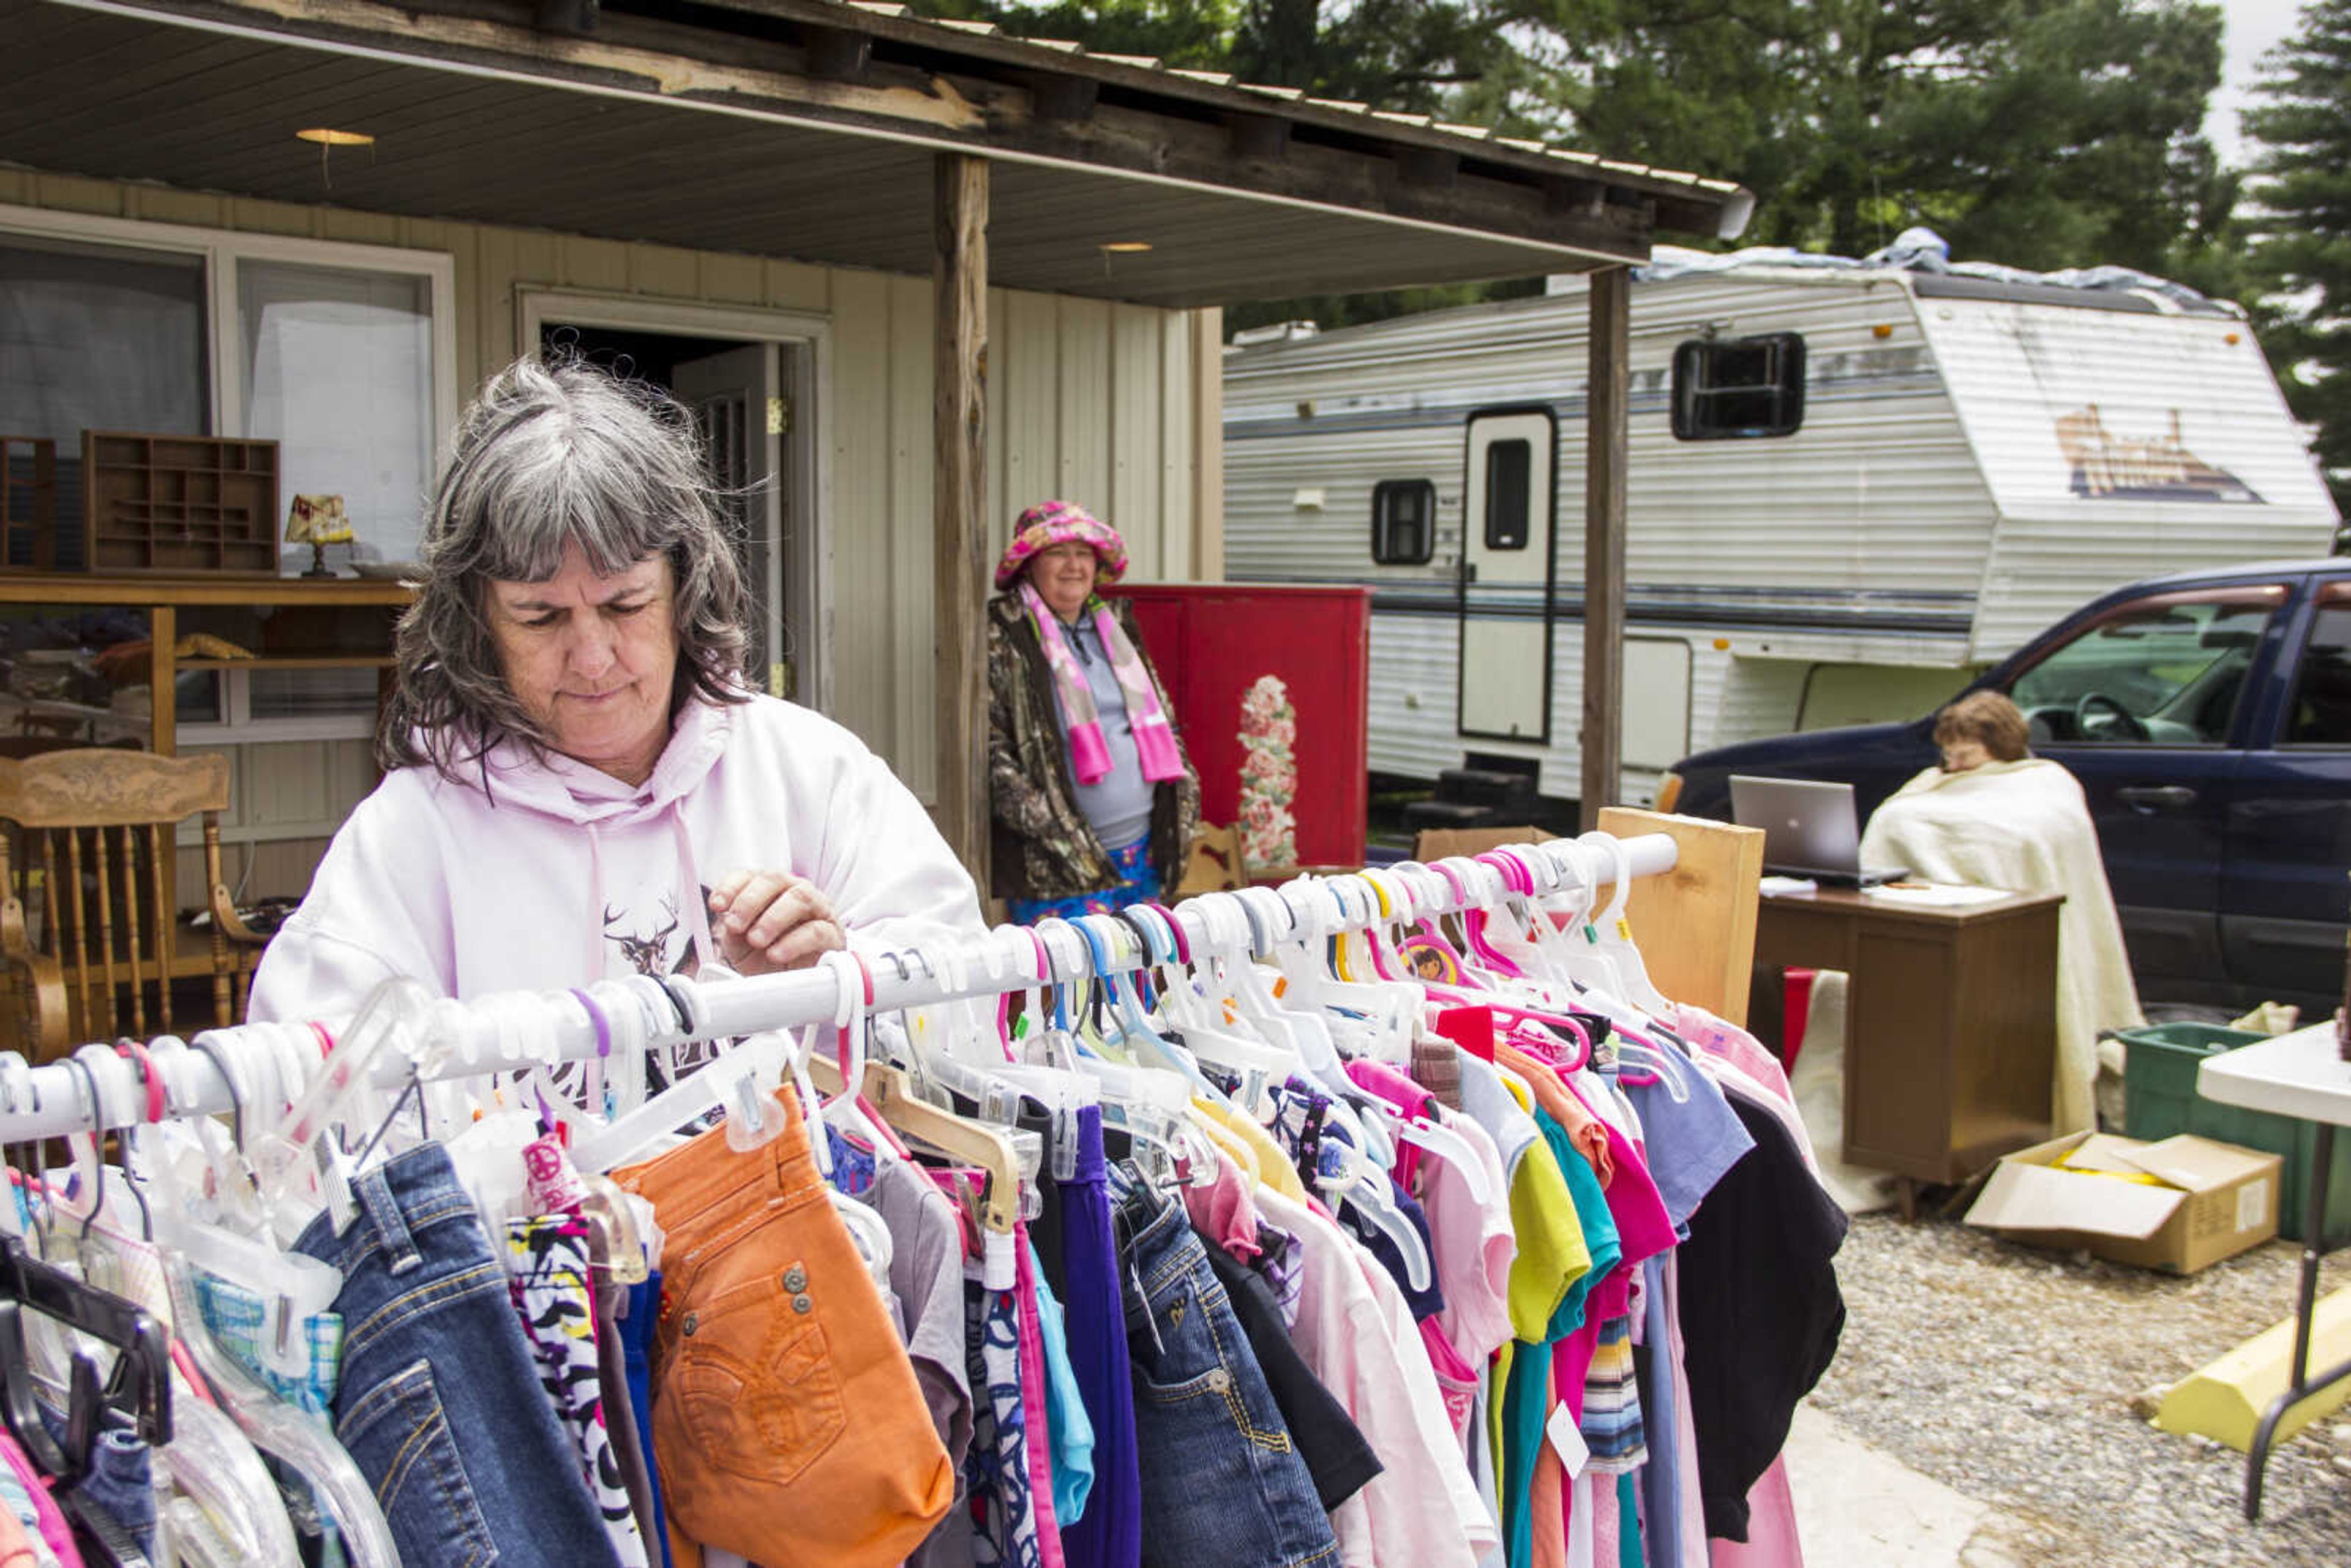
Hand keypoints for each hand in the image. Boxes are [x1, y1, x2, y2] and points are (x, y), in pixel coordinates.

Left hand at [707, 870, 843, 974]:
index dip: (731, 886)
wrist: (793, 985)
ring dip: (773, 918)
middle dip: (750, 901)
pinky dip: (793, 942)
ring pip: (800, 897)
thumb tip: (727, 920)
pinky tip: (776, 954)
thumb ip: (733, 929)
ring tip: (756, 940)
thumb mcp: (740, 944)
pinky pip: (817, 930)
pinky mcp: (832, 934)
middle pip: (775, 879)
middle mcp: (794, 891)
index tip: (717, 905)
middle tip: (735, 925)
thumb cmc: (766, 958)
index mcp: (769, 890)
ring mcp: (817, 909)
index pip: (750, 875)